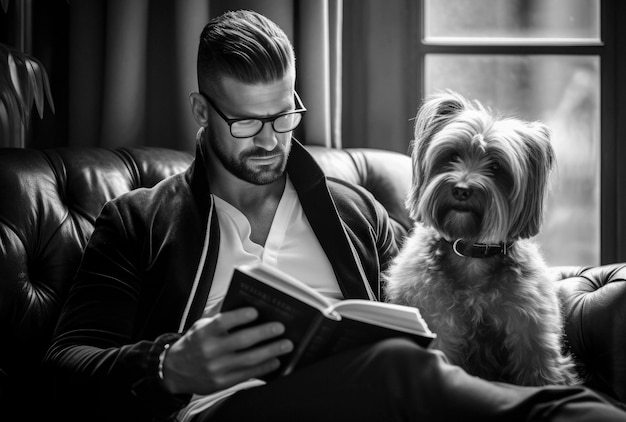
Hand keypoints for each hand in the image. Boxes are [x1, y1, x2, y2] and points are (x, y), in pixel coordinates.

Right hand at [161, 307, 292, 394]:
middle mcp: (209, 351)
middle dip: (263, 333)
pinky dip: (263, 368)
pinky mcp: (221, 383)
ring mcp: (216, 369)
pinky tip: (275, 361)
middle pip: (240, 341)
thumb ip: (220, 316)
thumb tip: (245, 303)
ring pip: (248, 360)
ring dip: (270, 351)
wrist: (174, 371)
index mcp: (203, 333)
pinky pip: (246, 375)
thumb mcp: (200, 326)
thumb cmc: (194, 343)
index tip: (256, 311)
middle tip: (280, 327)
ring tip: (286, 345)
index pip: (222, 323)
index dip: (239, 317)